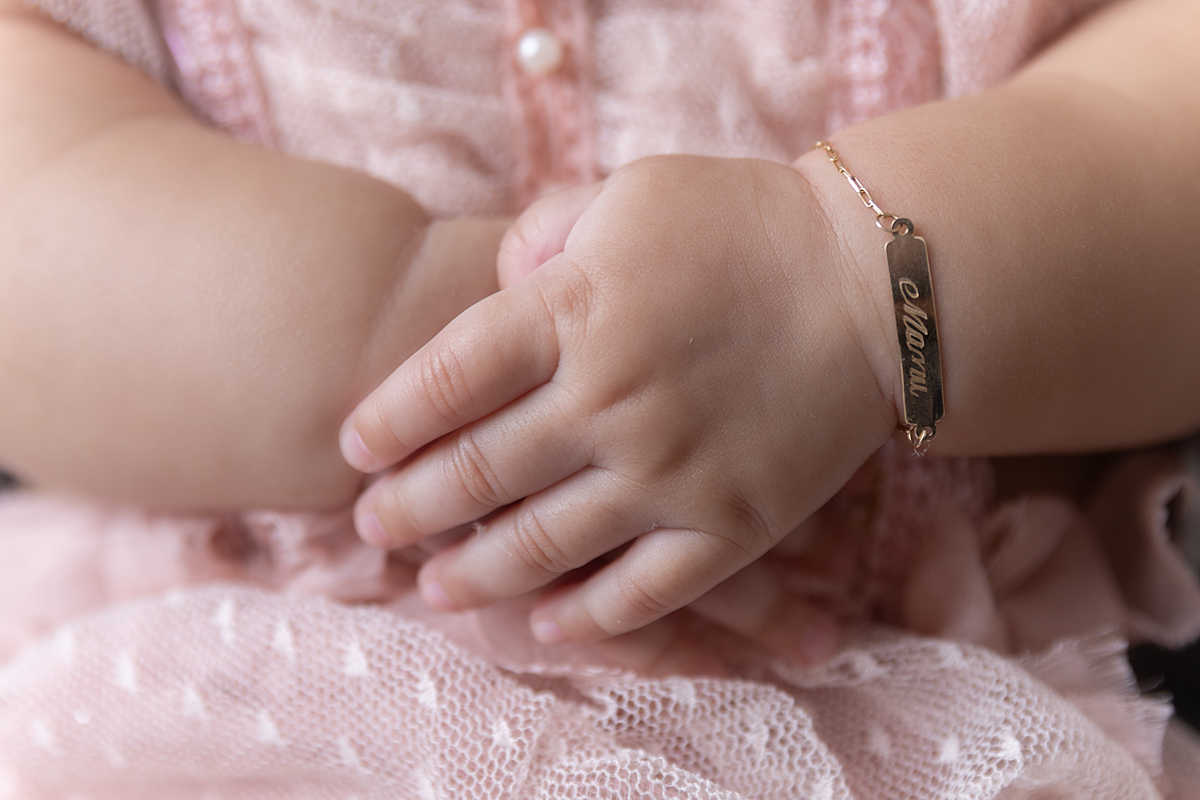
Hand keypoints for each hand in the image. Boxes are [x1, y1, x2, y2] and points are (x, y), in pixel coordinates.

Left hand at [340, 155, 894, 643]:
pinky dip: (588, 617)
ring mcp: (671, 473)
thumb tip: (497, 286)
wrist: (877, 284)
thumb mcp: (631, 194)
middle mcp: (612, 400)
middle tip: (371, 527)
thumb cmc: (745, 223)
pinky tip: (548, 625)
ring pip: (544, 545)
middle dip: (409, 507)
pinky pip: (643, 591)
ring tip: (434, 589)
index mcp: (577, 311)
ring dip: (475, 575)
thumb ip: (546, 233)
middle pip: (478, 471)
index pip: (448, 379)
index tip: (355, 447)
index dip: (388, 419)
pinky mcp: (731, 524)